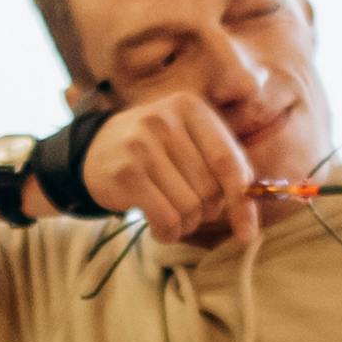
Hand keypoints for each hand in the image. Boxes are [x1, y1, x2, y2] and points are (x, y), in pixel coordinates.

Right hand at [79, 96, 278, 253]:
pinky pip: (166, 219)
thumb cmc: (154, 152)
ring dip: (185, 225)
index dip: (242, 202)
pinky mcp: (126, 173)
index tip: (247, 233)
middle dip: (205, 212)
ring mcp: (142, 145)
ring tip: (170, 217)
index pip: (229, 162)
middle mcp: (165, 120)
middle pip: (210, 189)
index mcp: (190, 107)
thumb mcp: (188, 142)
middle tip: (188, 210)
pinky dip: (167, 232)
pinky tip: (158, 227)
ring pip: (190, 207)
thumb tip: (249, 214)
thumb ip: (223, 166)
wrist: (93, 151)